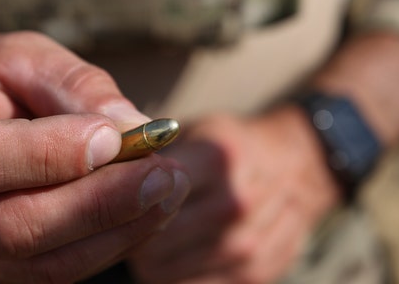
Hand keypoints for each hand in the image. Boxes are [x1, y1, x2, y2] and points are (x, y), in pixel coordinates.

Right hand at [0, 32, 190, 282]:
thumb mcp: (20, 54)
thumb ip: (73, 85)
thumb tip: (134, 128)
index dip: (47, 156)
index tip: (118, 139)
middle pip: (5, 227)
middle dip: (96, 207)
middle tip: (165, 177)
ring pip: (32, 262)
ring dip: (112, 234)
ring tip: (167, 194)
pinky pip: (46, 271)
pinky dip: (103, 247)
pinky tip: (142, 215)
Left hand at [129, 107, 338, 283]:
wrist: (300, 165)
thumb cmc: (234, 147)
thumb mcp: (196, 130)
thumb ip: (149, 150)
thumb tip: (98, 166)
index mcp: (218, 158)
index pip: (143, 196)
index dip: (117, 201)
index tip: (110, 200)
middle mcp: (235, 202)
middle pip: (150, 243)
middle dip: (129, 237)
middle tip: (125, 224)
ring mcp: (249, 243)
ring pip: (165, 272)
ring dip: (152, 258)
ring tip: (153, 237)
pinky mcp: (255, 274)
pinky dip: (177, 273)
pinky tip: (180, 252)